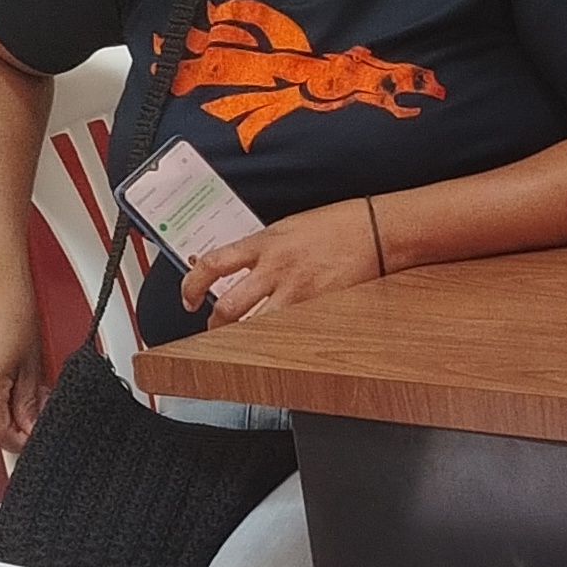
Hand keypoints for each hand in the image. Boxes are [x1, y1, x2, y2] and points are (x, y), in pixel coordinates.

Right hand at [0, 275, 48, 448]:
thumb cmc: (15, 313)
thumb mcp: (33, 364)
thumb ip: (30, 403)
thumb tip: (31, 427)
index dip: (19, 441)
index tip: (34, 437)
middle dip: (14, 424)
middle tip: (36, 409)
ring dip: (3, 411)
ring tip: (23, 388)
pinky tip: (7, 382)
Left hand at [184, 198, 386, 324]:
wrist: (377, 229)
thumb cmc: (341, 224)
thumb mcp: (290, 227)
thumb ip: (263, 249)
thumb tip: (239, 267)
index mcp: (265, 242)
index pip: (213, 264)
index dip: (191, 285)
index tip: (188, 296)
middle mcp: (276, 267)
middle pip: (228, 306)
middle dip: (213, 325)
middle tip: (211, 330)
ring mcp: (297, 290)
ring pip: (255, 326)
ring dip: (241, 339)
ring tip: (240, 343)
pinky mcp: (317, 307)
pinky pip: (287, 331)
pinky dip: (276, 339)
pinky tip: (276, 342)